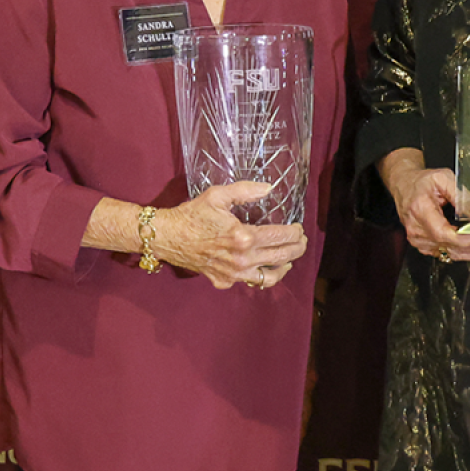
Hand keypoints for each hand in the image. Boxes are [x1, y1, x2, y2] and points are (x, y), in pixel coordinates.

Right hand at [154, 181, 307, 289]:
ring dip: (284, 266)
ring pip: (270, 276)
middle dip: (297, 248)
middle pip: (281, 256)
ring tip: (289, 258)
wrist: (168, 237)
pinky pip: (252, 282)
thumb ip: (246, 191)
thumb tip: (269, 188)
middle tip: (301, 241)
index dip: (295, 232)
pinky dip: (263, 275)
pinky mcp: (225, 281)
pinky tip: (266, 267)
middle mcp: (242, 259)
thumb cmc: (192, 215)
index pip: (281, 237)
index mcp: (244, 237)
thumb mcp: (218, 195)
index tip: (298, 228)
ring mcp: (234, 274)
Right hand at [378, 148, 469, 262]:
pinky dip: (464, 254)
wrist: (404, 186)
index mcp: (420, 209)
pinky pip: (445, 254)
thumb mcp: (443, 178)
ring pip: (449, 253)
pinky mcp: (422, 245)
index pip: (441, 232)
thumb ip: (461, 196)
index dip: (463, 238)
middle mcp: (416, 228)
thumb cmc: (423, 181)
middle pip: (448, 246)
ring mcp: (417, 239)